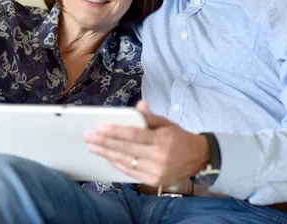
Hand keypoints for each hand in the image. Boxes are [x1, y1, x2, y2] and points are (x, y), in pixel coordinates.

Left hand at [84, 100, 209, 186]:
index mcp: (162, 139)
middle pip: (126, 149)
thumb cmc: (178, 137)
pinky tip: (107, 157)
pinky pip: (131, 172)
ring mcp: (156, 171)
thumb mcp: (167, 123)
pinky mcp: (154, 181)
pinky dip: (118, 164)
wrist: (198, 158)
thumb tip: (138, 105)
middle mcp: (159, 156)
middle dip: (104, 142)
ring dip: (107, 154)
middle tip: (88, 137)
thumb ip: (150, 116)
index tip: (99, 127)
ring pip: (126, 162)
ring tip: (92, 147)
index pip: (134, 134)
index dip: (115, 131)